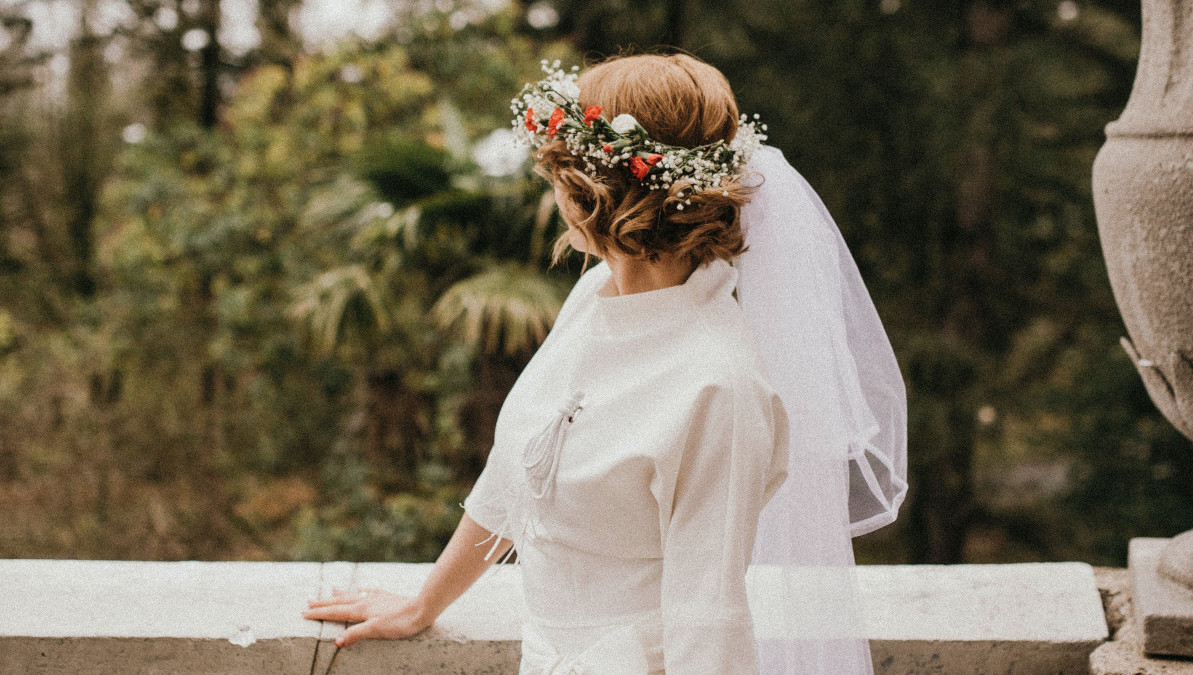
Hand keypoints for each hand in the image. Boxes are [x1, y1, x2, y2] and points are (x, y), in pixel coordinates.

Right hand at [302, 587, 432, 647]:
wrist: (422, 608)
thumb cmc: (400, 621)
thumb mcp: (376, 630)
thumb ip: (356, 634)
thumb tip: (336, 641)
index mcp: (361, 609)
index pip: (335, 612)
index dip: (319, 613)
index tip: (304, 613)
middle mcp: (366, 600)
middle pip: (340, 601)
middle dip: (324, 603)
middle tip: (308, 602)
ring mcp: (376, 597)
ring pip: (352, 595)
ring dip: (339, 595)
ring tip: (329, 591)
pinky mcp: (386, 597)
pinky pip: (368, 592)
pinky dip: (360, 591)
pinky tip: (360, 589)